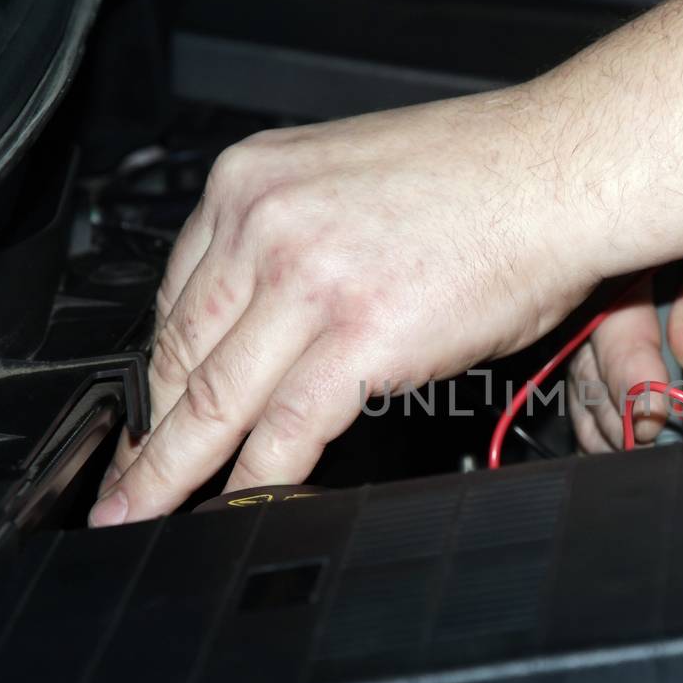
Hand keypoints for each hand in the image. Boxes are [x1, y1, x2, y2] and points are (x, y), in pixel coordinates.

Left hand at [90, 87, 599, 525]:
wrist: (562, 168)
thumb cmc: (484, 173)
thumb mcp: (350, 179)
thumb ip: (297, 239)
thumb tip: (278, 313)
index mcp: (253, 180)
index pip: (176, 295)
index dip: (154, 370)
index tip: (144, 409)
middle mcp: (264, 222)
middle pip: (178, 352)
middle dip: (146, 431)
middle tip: (120, 481)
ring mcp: (306, 279)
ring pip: (212, 399)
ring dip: (172, 471)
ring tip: (142, 514)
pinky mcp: (357, 335)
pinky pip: (284, 430)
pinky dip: (252, 483)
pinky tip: (232, 512)